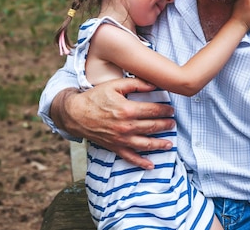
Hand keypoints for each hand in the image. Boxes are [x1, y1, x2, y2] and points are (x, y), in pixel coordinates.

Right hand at [50, 77, 175, 168]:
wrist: (76, 114)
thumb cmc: (95, 97)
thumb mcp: (114, 85)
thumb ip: (135, 83)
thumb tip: (154, 84)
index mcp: (127, 110)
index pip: (152, 110)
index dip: (164, 110)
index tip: (171, 110)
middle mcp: (126, 126)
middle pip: (152, 127)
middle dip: (165, 125)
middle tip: (173, 123)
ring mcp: (121, 139)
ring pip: (145, 144)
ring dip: (159, 144)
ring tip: (169, 143)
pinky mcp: (114, 147)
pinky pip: (130, 157)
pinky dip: (141, 162)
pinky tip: (151, 165)